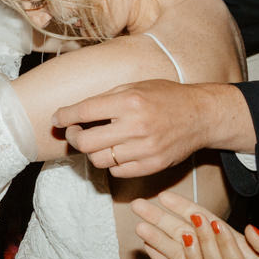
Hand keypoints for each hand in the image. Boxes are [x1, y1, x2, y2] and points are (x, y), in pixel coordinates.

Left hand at [52, 80, 232, 177]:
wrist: (201, 116)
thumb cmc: (165, 97)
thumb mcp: (136, 86)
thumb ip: (106, 99)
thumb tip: (74, 113)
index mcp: (130, 101)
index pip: (85, 111)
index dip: (65, 116)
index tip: (57, 119)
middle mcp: (136, 126)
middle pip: (85, 142)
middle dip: (73, 137)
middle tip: (74, 132)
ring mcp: (145, 149)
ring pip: (99, 160)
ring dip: (92, 151)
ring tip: (96, 141)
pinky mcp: (152, 165)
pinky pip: (117, 171)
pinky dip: (111, 163)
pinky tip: (116, 151)